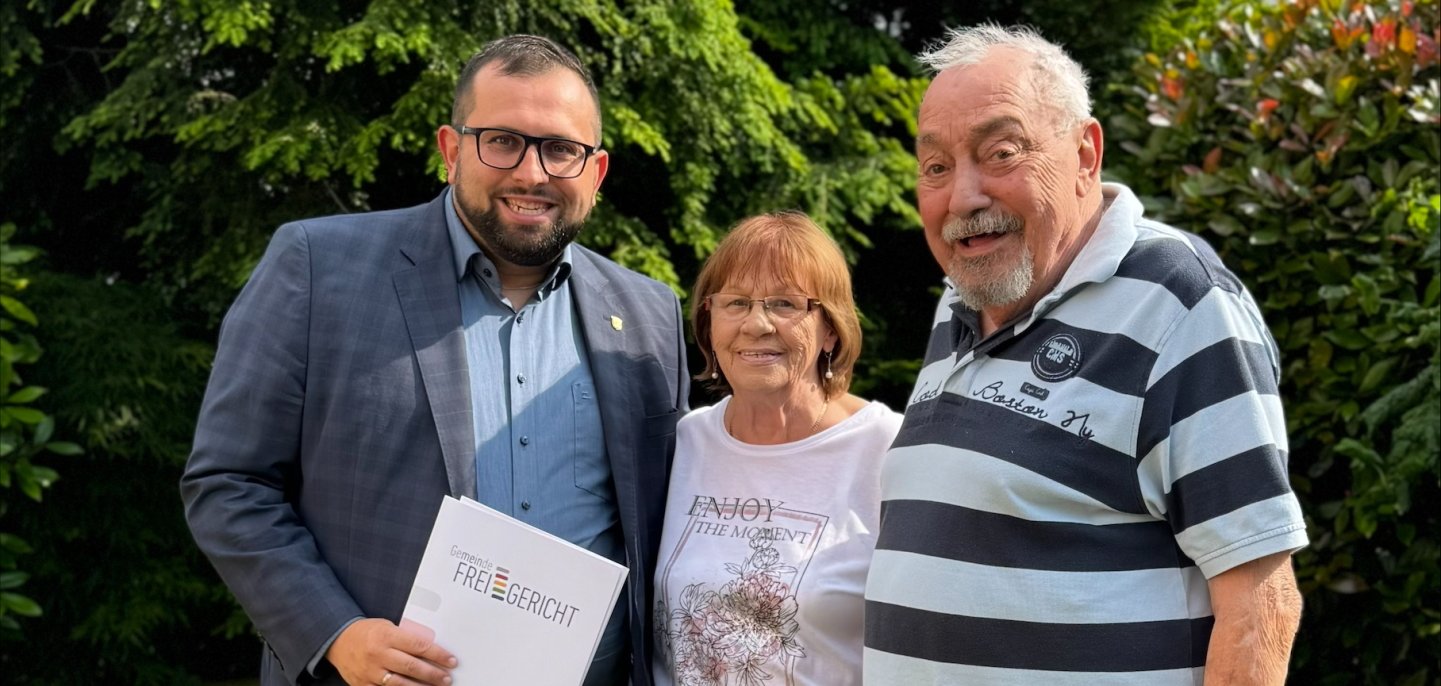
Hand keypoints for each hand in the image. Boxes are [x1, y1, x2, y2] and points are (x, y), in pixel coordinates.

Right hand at [326, 618, 457, 685]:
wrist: (338, 640)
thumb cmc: (368, 632)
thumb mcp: (387, 627)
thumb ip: (406, 638)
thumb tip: (431, 650)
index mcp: (386, 636)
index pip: (418, 646)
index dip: (438, 654)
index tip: (451, 660)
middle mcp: (378, 654)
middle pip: (411, 666)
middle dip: (433, 674)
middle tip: (447, 678)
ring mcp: (370, 671)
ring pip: (400, 683)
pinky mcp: (363, 685)